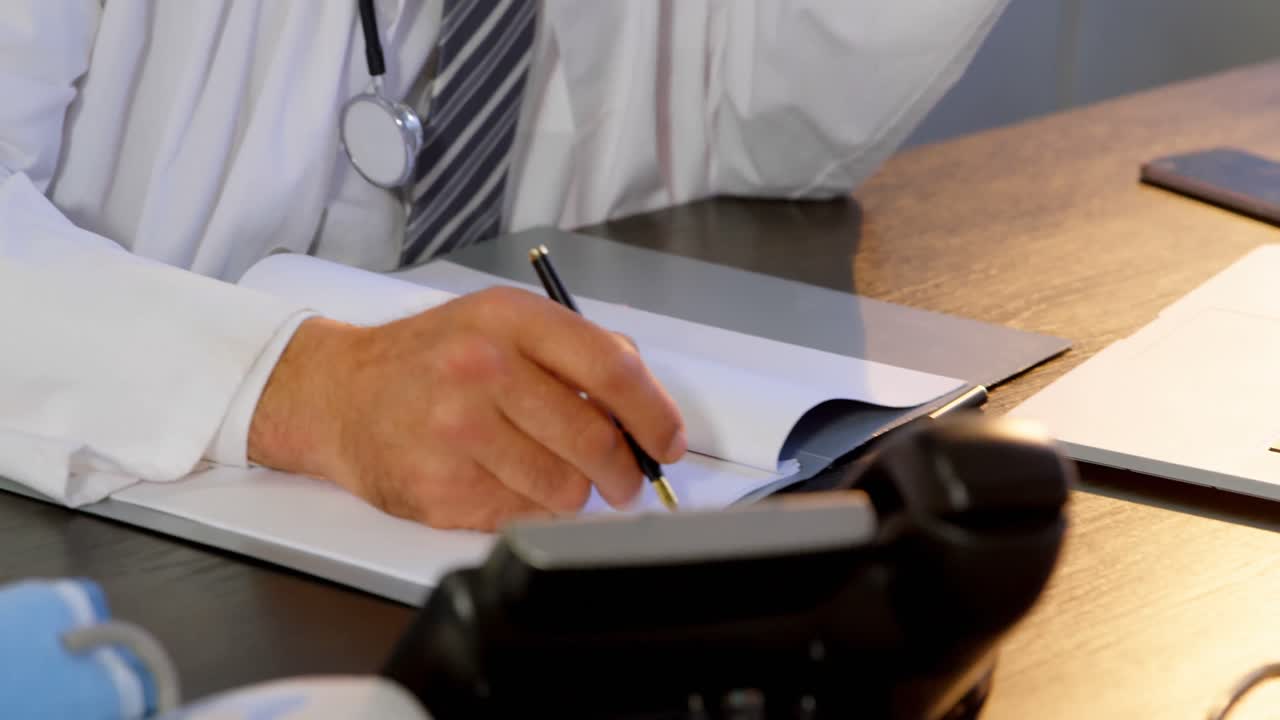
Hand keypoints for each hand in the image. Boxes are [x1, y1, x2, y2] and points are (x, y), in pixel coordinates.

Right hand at [247, 287, 685, 530]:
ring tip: (559, 477)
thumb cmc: (427, 358)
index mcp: (508, 320)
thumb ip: (574, 349)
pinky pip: (522, 515)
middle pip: (595, 439)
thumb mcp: (499, 321)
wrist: (338, 394)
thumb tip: (644, 401)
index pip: (612, 370)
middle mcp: (482, 371)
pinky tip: (509, 482)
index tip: (669, 440)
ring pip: (565, 488)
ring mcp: (457, 432)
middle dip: (625, 470)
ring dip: (578, 493)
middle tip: (627, 478)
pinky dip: (531, 508)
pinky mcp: (441, 487)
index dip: (654, 414)